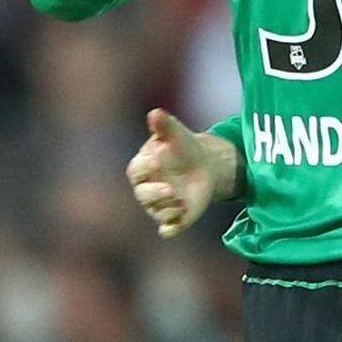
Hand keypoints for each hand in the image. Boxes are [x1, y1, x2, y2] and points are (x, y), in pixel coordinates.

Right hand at [125, 108, 239, 237]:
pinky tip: (180, 221)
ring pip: (158, 212)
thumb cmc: (184, 148)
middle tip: (170, 189)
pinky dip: (173, 228)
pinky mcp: (173, 220)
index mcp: (142, 168)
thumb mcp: (176, 134)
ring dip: (170, 208)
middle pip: (144, 195)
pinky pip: (168, 229)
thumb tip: (155, 112)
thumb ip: (164, 126)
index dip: (145, 167)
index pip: (137, 170)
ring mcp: (158, 206)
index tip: (157, 160)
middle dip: (155, 193)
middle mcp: (146, 190)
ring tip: (183, 201)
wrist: (204, 166)